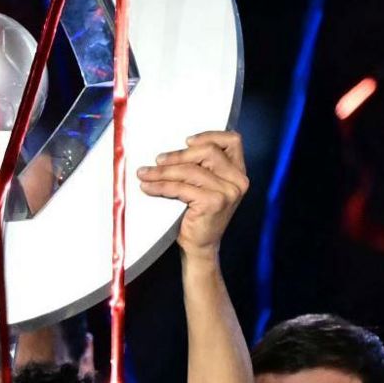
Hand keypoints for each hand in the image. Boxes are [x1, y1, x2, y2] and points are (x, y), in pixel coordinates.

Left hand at [137, 131, 247, 257]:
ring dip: (163, 171)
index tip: (186, 141)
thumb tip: (170, 152)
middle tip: (157, 161)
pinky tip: (147, 187)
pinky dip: (161, 186)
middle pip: (208, 152)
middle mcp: (238, 180)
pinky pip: (181, 188)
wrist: (199, 246)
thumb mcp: (205, 186)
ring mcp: (229, 191)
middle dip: (178, 155)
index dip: (209, 136)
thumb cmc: (197, 214)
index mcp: (238, 172)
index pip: (232, 141)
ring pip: (190, 170)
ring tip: (144, 174)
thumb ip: (201, 168)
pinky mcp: (214, 202)